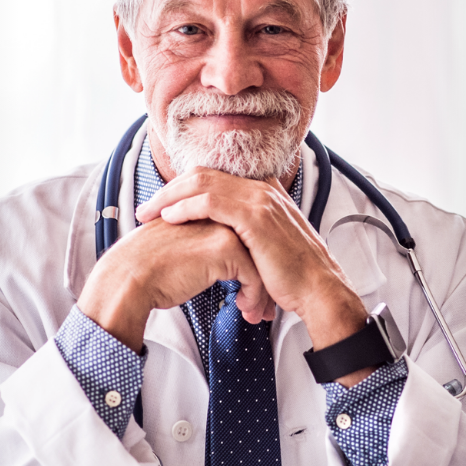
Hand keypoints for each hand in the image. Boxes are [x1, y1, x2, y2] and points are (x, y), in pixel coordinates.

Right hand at [77, 219, 270, 353]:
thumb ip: (200, 242)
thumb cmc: (149, 268)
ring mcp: (224, 228)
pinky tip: (245, 310)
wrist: (131, 276)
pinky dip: (254, 296)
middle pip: (257, 246)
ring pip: (260, 261)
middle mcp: (219, 214)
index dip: (254, 261)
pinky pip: (254, 276)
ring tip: (257, 313)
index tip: (256, 286)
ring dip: (263, 291)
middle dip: (266, 277)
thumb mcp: (179, 245)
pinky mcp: (225, 249)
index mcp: (207, 210)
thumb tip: (213, 260)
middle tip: (267, 304)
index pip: (245, 233)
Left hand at [135, 167, 368, 351]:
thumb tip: (221, 243)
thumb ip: (245, 236)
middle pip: (203, 174)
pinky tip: (169, 217)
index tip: (162, 204)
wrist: (318, 290)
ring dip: (169, 197)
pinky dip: (186, 206)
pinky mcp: (255, 217)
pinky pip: (210, 201)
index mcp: (264, 192)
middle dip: (169, 190)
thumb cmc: (293, 276)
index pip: (214, 177)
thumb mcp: (266, 247)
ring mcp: (260, 200)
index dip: (184, 187)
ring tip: (149, 213)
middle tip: (146, 208)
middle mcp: (262, 189)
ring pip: (202, 183)